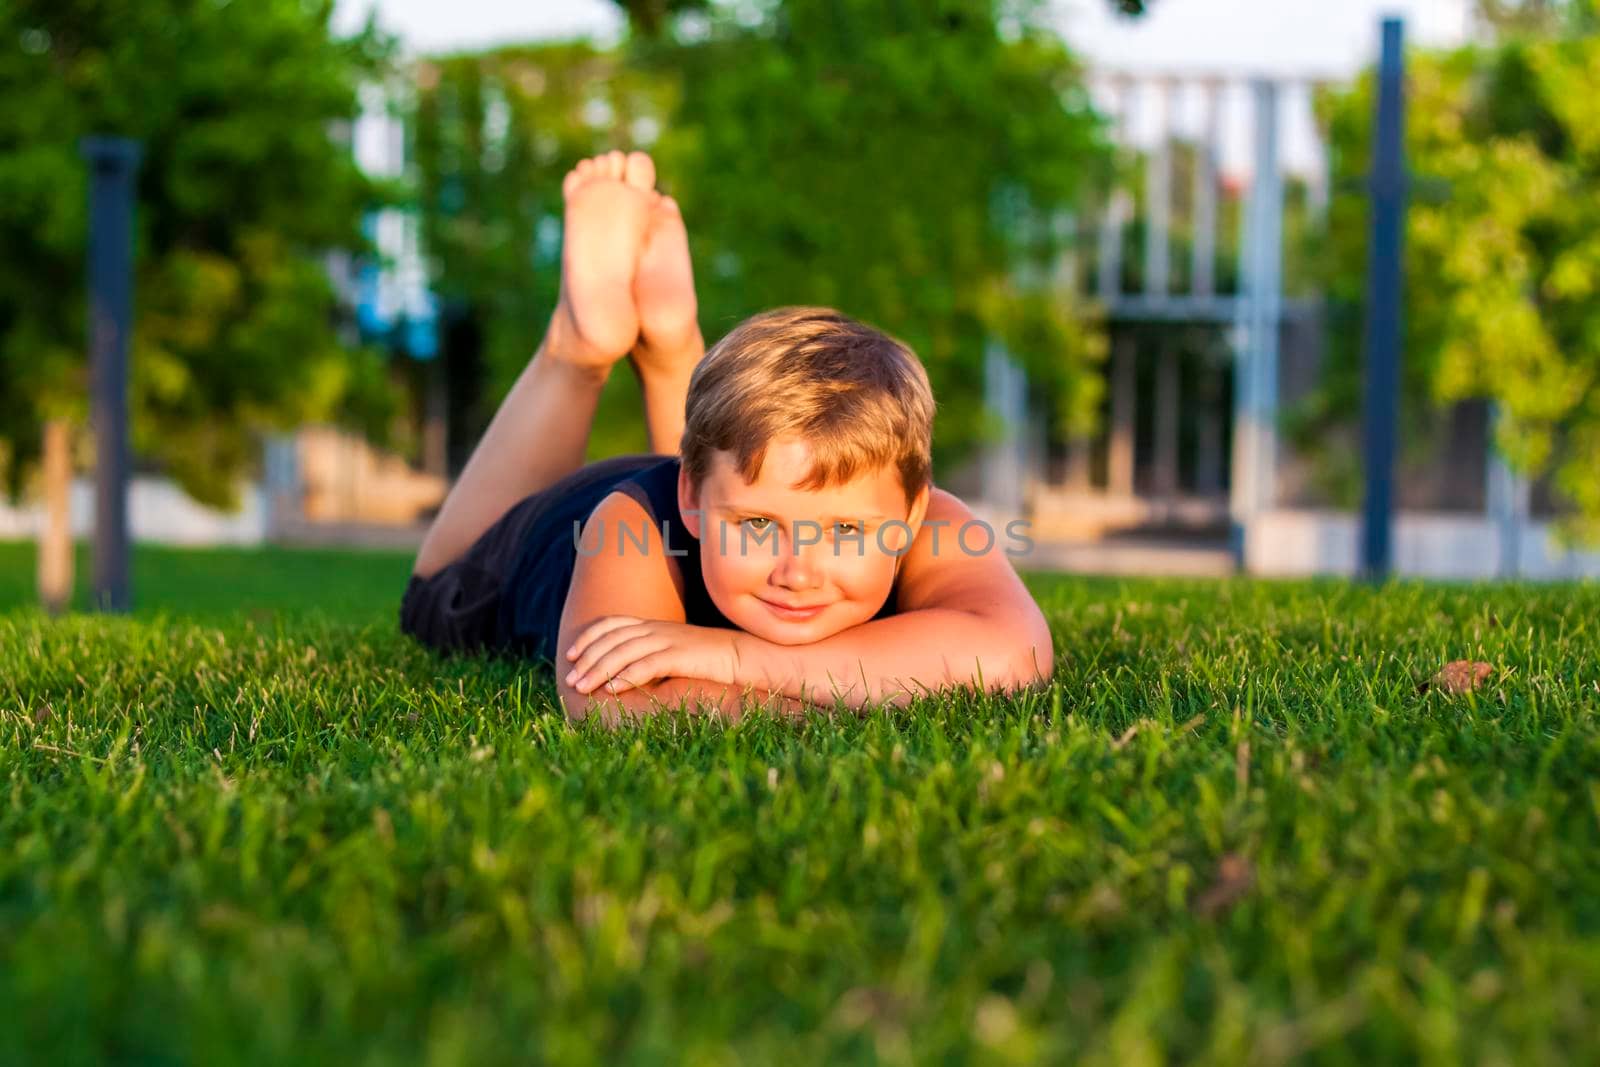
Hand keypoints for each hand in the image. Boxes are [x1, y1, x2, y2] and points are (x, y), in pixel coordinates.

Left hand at [563, 616, 740, 694]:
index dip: (588, 637)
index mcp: (652, 625)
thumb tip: (618, 675)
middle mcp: (656, 628)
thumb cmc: (704, 660)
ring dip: (599, 670)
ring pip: (623, 651)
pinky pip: (646, 665)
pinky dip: (625, 677)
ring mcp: (667, 640)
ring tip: (583, 688)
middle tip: (571, 679)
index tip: (569, 654)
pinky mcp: (680, 655)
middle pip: (612, 639)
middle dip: (587, 659)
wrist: (739, 656)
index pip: (611, 624)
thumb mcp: (671, 652)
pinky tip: (611, 690)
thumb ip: (647, 656)